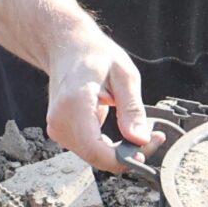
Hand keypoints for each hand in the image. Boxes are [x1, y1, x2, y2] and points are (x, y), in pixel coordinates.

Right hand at [46, 30, 157, 173]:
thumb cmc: (95, 55)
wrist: (68, 47)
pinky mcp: (60, 132)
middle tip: (151, 139)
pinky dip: (107, 148)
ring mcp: (57, 128)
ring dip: (118, 153)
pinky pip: (89, 150)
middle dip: (126, 155)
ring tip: (137, 132)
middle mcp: (60, 120)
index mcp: (75, 103)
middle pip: (96, 157)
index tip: (145, 150)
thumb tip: (140, 139)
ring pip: (93, 157)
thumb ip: (132, 109)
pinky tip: (122, 134)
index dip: (122, 158)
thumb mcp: (124, 75)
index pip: (96, 150)